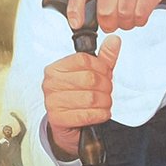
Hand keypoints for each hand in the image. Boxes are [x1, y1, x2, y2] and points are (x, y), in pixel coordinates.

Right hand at [41, 36, 121, 158]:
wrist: (67, 125)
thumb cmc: (77, 97)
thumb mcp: (91, 75)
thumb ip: (104, 58)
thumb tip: (114, 40)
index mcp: (56, 68)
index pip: (83, 60)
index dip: (101, 67)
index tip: (106, 74)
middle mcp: (50, 83)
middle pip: (89, 78)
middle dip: (105, 87)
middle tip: (107, 92)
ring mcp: (52, 101)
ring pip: (90, 98)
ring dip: (104, 102)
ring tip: (104, 103)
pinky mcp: (57, 118)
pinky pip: (86, 115)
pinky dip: (99, 115)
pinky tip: (101, 113)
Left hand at [66, 0, 165, 33]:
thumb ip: (95, 6)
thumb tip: (80, 24)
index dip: (75, 9)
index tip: (77, 25)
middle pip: (105, 13)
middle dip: (112, 24)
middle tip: (118, 21)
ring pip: (124, 15)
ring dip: (128, 23)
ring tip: (131, 17)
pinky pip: (140, 14)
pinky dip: (140, 21)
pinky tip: (141, 14)